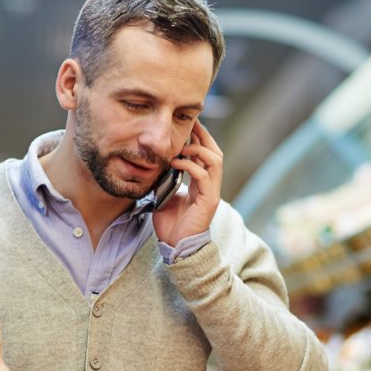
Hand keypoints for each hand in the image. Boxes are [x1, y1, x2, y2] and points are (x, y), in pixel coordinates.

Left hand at [152, 120, 222, 246]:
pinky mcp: (209, 201)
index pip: (205, 153)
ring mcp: (211, 192)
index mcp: (201, 182)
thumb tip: (155, 162)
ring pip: (215, 160)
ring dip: (198, 149)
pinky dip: (191, 166)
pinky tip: (176, 163)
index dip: (198, 137)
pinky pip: (204, 176)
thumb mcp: (165, 194)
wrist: (175, 246)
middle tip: (189, 124)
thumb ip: (165, 178)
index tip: (186, 124)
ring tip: (182, 146)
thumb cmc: (171, 224)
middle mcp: (210, 184)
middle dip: (203, 135)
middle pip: (215, 151)